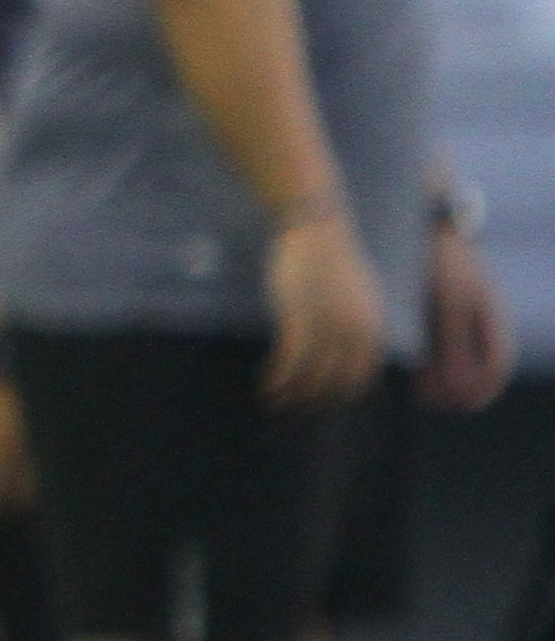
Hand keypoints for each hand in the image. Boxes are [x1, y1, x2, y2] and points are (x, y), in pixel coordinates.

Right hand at [263, 209, 388, 408]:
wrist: (318, 229)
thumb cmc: (332, 256)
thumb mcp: (357, 294)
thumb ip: (357, 321)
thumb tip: (346, 344)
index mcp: (372, 326)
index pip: (362, 375)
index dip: (342, 395)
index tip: (324, 403)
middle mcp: (354, 332)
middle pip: (337, 382)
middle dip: (317, 402)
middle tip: (297, 410)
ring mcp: (327, 327)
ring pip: (311, 377)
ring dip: (293, 395)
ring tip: (277, 402)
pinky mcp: (300, 321)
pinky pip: (290, 363)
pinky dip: (278, 379)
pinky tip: (267, 386)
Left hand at [423, 218, 512, 411]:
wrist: (416, 224)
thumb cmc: (439, 261)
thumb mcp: (450, 303)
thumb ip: (454, 345)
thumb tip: (459, 389)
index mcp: (488, 315)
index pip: (497, 362)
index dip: (483, 389)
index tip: (463, 406)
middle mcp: (473, 318)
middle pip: (474, 365)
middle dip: (457, 389)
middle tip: (435, 404)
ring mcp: (451, 315)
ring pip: (452, 359)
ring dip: (440, 381)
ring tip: (421, 396)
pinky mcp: (427, 312)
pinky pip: (434, 347)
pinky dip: (427, 365)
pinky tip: (411, 376)